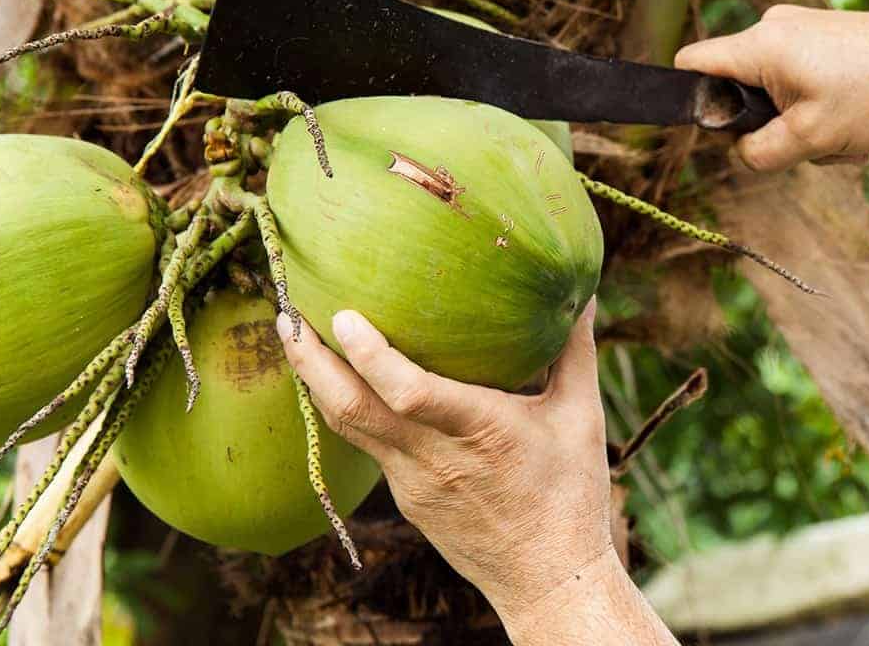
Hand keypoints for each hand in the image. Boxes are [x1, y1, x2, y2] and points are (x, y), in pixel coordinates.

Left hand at [277, 300, 676, 644]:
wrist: (547, 579)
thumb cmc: (570, 495)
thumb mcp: (582, 417)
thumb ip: (575, 350)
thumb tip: (583, 289)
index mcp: (481, 432)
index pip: (409, 393)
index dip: (369, 356)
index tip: (341, 316)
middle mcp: (434, 458)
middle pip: (352, 410)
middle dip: (310, 361)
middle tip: (285, 316)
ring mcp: (411, 483)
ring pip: (347, 427)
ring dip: (315, 380)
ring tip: (294, 335)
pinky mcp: (404, 496)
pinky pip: (366, 443)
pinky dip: (344, 405)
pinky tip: (336, 375)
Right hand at [675, 6, 868, 171]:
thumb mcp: (810, 139)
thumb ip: (758, 153)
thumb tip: (740, 151)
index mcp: (761, 45)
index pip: (690, 64)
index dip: (690, 99)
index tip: (723, 128)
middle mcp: (773, 27)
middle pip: (735, 86)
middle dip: (763, 123)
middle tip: (805, 141)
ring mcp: (799, 28)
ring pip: (770, 89)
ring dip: (796, 123)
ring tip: (840, 135)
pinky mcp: (821, 34)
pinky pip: (796, 78)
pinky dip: (815, 107)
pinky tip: (850, 121)